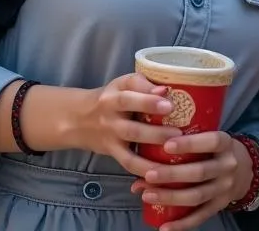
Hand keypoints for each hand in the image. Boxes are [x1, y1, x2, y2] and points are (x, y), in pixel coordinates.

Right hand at [66, 73, 186, 179]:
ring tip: (173, 156)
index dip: (149, 102)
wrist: (79, 118)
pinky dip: (143, 171)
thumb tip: (165, 90)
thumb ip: (142, 84)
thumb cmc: (112, 96)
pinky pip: (128, 164)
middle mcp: (110, 120)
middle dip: (155, 133)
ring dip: (152, 159)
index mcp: (113, 98)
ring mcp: (111, 140)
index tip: (169, 104)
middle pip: (132, 129)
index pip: (129, 98)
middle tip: (178, 133)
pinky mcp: (113, 154)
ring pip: (130, 153)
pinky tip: (160, 175)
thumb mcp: (122, 84)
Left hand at [129, 131, 250, 229]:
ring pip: (197, 196)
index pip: (211, 142)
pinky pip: (200, 217)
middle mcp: (227, 166)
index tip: (166, 145)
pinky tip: (164, 227)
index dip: (190, 144)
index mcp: (226, 144)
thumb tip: (147, 154)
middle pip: (200, 172)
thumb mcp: (211, 138)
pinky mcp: (220, 205)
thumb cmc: (217, 150)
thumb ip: (187, 142)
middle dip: (172, 174)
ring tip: (147, 195)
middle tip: (149, 174)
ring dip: (170, 197)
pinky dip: (182, 224)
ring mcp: (225, 188)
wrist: (246, 170)